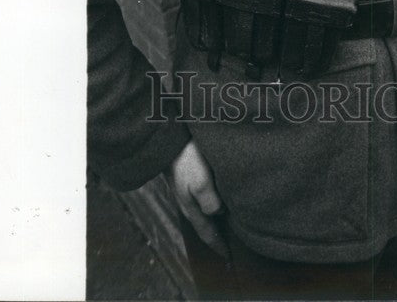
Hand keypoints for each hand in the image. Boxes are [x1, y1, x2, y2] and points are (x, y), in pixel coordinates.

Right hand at [167, 140, 229, 260]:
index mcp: (191, 208)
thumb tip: (218, 214)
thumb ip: (210, 201)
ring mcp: (186, 190)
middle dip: (215, 236)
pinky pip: (202, 198)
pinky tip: (218, 199)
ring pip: (203, 211)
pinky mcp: (187, 178)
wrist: (168, 138)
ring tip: (227, 224)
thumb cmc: (185, 159)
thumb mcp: (200, 182)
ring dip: (214, 220)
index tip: (228, 258)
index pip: (207, 233)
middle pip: (204, 225)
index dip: (218, 246)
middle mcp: (188, 202)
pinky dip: (211, 204)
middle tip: (229, 245)